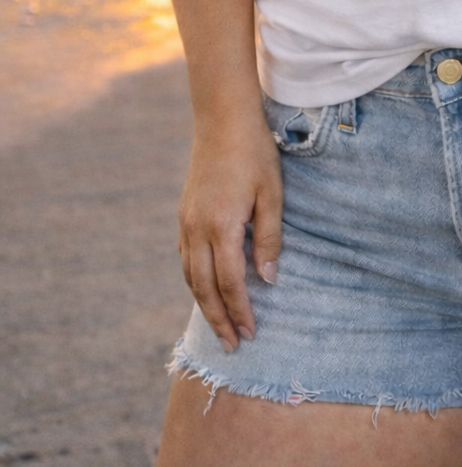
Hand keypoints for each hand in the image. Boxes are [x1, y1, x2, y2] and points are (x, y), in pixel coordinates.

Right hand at [177, 108, 282, 349]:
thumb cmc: (255, 154)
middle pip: (204, 288)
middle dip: (219, 319)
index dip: (241, 311)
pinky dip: (194, 281)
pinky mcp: (183, 214)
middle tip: (233, 346)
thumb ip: (269, 238)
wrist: (223, 120)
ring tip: (220, 327)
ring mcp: (186, 222)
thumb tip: (269, 279)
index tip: (251, 334)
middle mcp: (197, 229)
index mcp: (221, 226)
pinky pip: (185, 258)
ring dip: (204, 304)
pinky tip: (206, 289)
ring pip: (190, 276)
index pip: (230, 282)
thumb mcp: (272, 194)